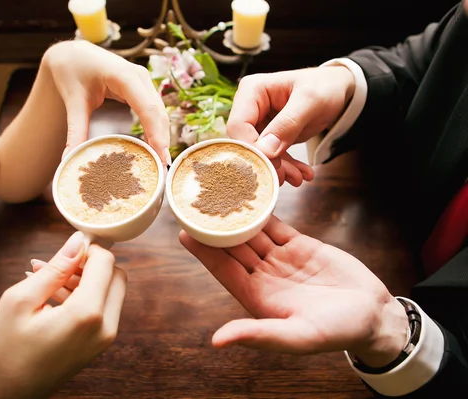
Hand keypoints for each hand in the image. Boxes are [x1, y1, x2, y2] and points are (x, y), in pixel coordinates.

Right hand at [0, 232, 126, 398]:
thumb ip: (56, 267)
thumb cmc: (6, 350)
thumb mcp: (21, 300)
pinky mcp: (99, 344)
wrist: (7, 395)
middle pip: (116, 276)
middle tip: (58, 264)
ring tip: (45, 277)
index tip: (67, 248)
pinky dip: (83, 296)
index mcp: (87, 314)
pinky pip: (102, 309)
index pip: (106, 263)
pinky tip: (51, 294)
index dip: (89, 248)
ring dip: (85, 279)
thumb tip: (78, 241)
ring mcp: (104, 338)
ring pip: (110, 292)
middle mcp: (105, 327)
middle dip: (90, 263)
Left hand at [43, 40, 169, 163]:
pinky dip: (156, 129)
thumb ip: (75, 130)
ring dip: (161, 136)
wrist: (72, 55)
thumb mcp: (73, 101)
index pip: (148, 108)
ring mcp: (144, 82)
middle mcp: (139, 77)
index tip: (160, 156)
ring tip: (160, 162)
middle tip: (162, 167)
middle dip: (163, 139)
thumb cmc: (72, 71)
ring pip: (160, 113)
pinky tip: (153, 148)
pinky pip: (154, 111)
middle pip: (159, 112)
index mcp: (124, 76)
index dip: (156, 133)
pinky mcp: (142, 89)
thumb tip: (69, 158)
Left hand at [180, 217, 407, 367]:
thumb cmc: (336, 332)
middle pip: (233, 248)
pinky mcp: (300, 246)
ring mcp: (281, 259)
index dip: (204, 253)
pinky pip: (276, 226)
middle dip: (213, 228)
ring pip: (252, 233)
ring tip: (216, 195)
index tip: (184, 234)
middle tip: (193, 205)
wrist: (373, 315)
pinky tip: (250, 197)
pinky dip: (264, 211)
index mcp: (257, 297)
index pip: (224, 270)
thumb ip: (258, 335)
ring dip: (235, 216)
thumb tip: (217, 341)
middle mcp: (264, 276)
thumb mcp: (297, 336)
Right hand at [227, 67, 355, 184]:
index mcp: (252, 90)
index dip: (252, 148)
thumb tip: (265, 150)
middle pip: (246, 142)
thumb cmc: (324, 86)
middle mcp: (249, 106)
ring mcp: (258, 122)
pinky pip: (272, 156)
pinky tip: (301, 174)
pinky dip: (286, 167)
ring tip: (298, 177)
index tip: (274, 162)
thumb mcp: (310, 101)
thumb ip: (288, 124)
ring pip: (258, 154)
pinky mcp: (268, 136)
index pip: (238, 126)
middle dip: (266, 162)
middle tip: (285, 176)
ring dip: (279, 169)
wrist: (337, 89)